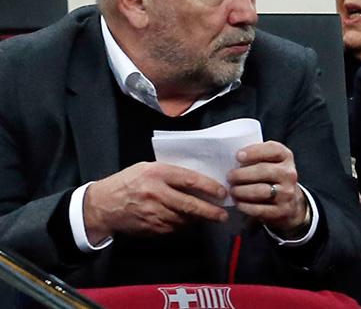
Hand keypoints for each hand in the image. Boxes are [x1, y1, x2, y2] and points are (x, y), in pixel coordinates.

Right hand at [84, 162, 228, 243]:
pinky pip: (174, 228)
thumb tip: (198, 182)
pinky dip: (184, 225)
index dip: (209, 187)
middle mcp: (156, 193)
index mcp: (156, 173)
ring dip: (199, 219)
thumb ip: (171, 173)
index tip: (222, 192)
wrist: (102, 205)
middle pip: (190, 205)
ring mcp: (153, 213)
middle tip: (223, 215)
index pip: (190, 180)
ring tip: (209, 217)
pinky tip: (188, 221)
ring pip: (184, 219)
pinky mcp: (151, 227)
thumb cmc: (128, 182)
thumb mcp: (147, 168)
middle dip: (211, 211)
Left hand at [227, 141, 308, 235]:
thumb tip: (230, 158)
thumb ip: (255, 156)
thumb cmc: (270, 176)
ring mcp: (287, 193)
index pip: (274, 149)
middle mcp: (289, 174)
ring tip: (232, 190)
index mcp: (286, 157)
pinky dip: (245, 206)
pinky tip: (238, 202)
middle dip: (242, 174)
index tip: (238, 156)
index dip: (254, 151)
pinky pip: (260, 208)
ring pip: (261, 191)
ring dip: (242, 191)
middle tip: (230, 177)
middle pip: (264, 170)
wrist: (288, 200)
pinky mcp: (282, 210)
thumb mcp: (269, 161)